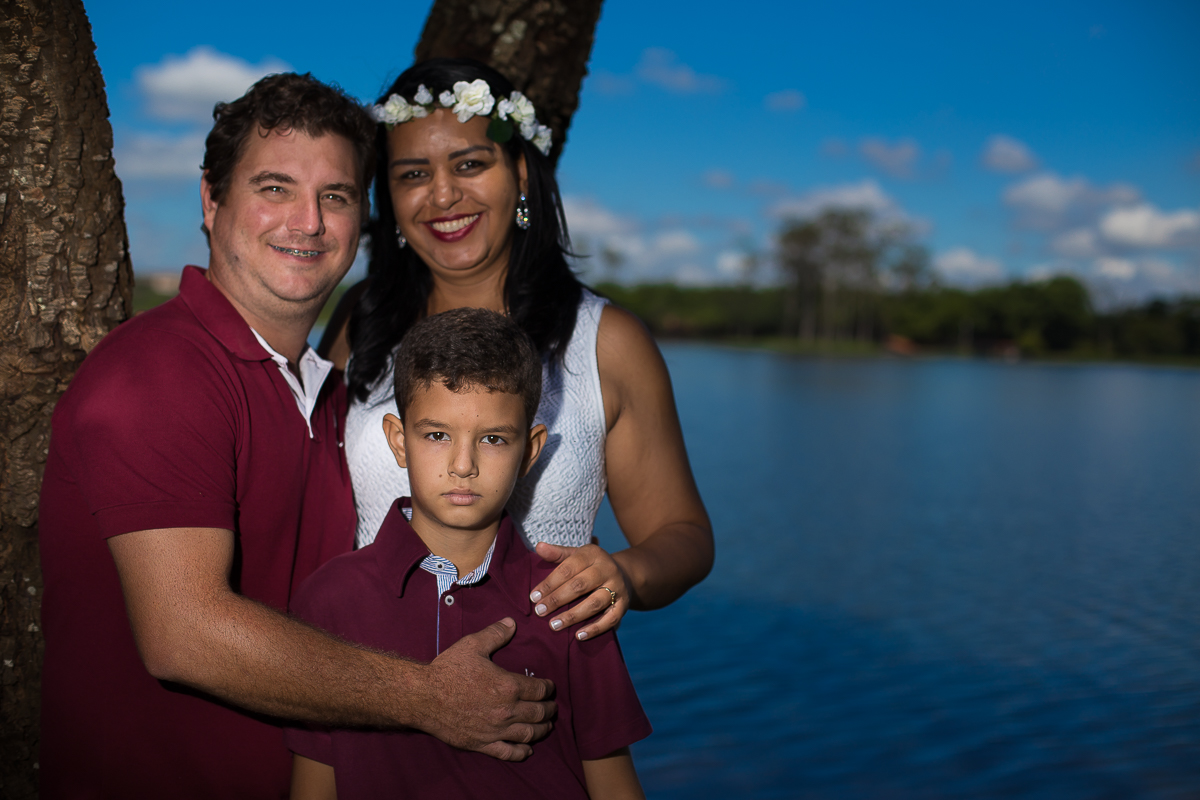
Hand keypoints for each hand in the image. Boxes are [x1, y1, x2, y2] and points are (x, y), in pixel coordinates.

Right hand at [418, 618, 555, 760]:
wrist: (423, 697)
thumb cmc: (448, 670)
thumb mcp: (472, 645)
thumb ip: (495, 634)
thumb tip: (512, 622)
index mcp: (508, 686)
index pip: (539, 689)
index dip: (548, 688)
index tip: (549, 687)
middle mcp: (506, 710)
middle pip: (538, 713)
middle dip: (549, 710)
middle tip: (553, 707)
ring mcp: (495, 730)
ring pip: (528, 734)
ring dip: (542, 730)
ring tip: (547, 727)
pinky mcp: (482, 744)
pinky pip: (508, 753)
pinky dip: (521, 752)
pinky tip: (527, 750)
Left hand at [530, 542, 629, 639]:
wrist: (624, 574)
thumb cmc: (590, 566)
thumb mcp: (576, 555)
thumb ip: (557, 554)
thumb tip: (538, 547)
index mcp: (593, 554)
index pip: (568, 568)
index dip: (549, 583)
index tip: (534, 596)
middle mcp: (607, 569)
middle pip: (580, 585)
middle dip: (557, 599)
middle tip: (540, 611)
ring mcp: (618, 587)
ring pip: (594, 603)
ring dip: (572, 616)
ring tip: (553, 625)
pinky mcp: (624, 605)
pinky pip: (610, 619)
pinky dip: (595, 629)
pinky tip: (578, 636)